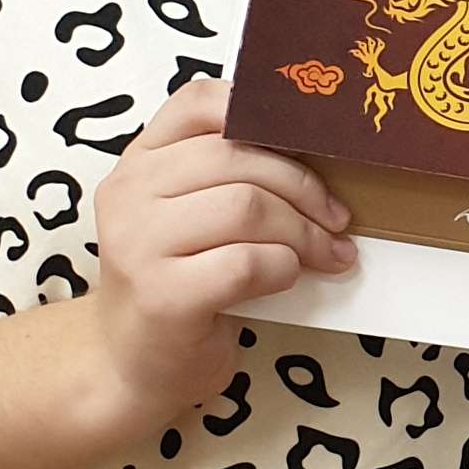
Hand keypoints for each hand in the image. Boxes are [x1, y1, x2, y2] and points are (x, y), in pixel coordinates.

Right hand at [82, 83, 357, 421]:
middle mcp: (129, 193)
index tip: (312, 149)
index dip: (265, 115)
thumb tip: (324, 148)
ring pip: (247, 206)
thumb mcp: (191, 215)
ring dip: (304, 233)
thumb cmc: (180, 283)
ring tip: (327, 254)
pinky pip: (247, 262)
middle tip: (339, 220)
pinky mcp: (162, 295)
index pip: (201, 101)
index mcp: (139, 161)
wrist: (133, 366)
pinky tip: (288, 279)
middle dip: (305, 189)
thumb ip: (231, 174)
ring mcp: (138, 244)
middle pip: (239, 158)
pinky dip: (284, 268)